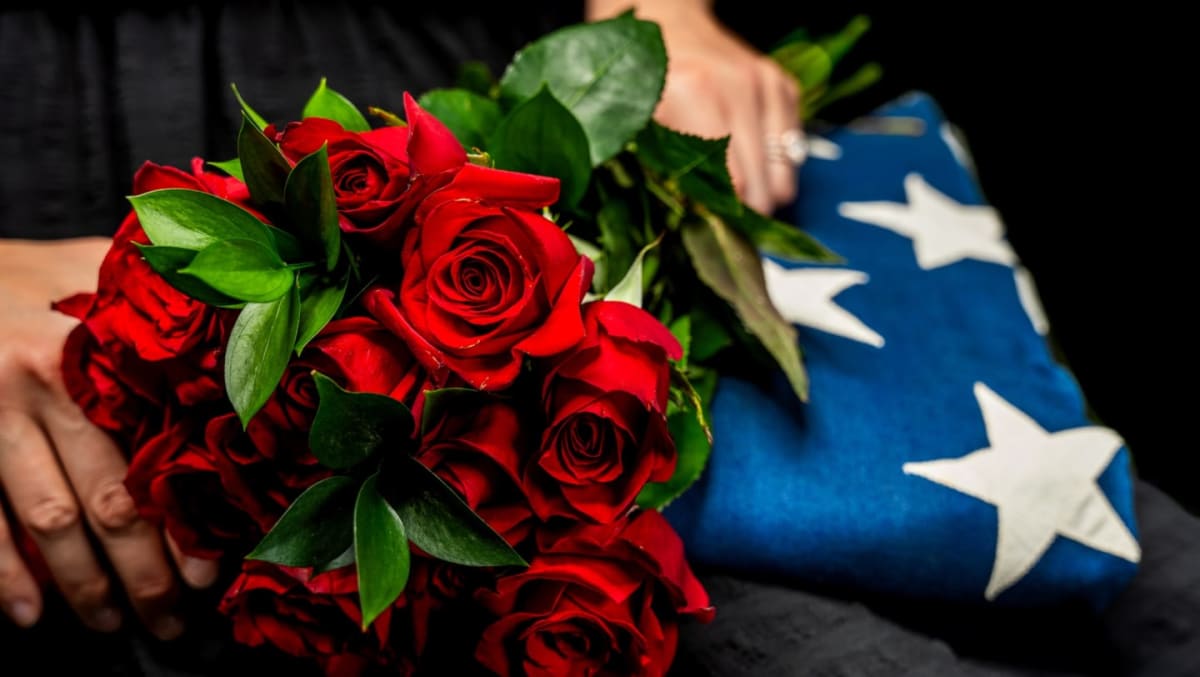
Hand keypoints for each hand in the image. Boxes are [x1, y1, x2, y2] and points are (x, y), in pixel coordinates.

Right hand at [0, 237, 216, 637]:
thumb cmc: (34, 275)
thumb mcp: (99, 274)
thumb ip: (157, 309)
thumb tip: (250, 326)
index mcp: (98, 352)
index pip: (156, 451)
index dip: (184, 519)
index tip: (211, 571)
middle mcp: (46, 385)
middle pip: (108, 499)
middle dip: (144, 571)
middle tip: (173, 619)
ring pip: (49, 519)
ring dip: (82, 585)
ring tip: (112, 627)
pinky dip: (0, 571)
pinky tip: (28, 615)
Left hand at [586, 0, 803, 214]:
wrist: (665, 19)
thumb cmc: (641, 80)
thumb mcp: (636, 124)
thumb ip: (663, 172)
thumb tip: (695, 230)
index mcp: (695, 95)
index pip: (730, 185)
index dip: (725, 223)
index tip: (717, 243)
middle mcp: (738, 88)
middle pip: (764, 184)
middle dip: (747, 215)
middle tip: (727, 230)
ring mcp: (766, 84)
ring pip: (785, 173)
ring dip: (765, 194)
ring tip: (739, 200)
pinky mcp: (783, 85)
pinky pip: (794, 150)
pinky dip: (775, 167)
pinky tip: (749, 165)